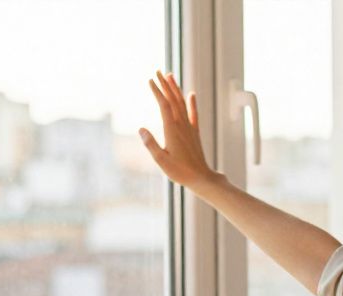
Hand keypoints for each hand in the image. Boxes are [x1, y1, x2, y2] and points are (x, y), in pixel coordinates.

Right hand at [140, 70, 214, 189]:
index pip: (164, 105)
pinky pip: (194, 114)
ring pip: (182, 104)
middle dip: (165, 84)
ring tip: (171, 76)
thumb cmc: (180, 172)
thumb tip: (141, 129)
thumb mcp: (161, 160)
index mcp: (172, 130)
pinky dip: (192, 103)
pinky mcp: (195, 133)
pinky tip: (191, 94)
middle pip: (173, 100)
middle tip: (158, 71)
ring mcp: (189, 128)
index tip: (150, 80)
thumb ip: (151, 144)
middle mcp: (182, 125)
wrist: (201, 178)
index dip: (157, 92)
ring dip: (176, 89)